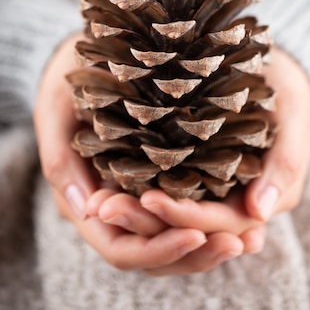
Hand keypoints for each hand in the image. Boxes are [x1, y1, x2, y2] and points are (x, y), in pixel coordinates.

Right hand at [34, 33, 263, 274]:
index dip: (157, 248)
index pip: (120, 247)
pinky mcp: (160, 180)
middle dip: (195, 253)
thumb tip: (84, 211)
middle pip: (153, 253)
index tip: (196, 234)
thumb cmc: (67, 77)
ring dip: (210, 243)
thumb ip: (59, 157)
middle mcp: (113, 209)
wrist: (86, 56)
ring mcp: (138, 197)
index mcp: (84, 200)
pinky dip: (213, 220)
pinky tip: (249, 214)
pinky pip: (185, 212)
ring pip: (172, 239)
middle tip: (239, 241)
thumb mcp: (55, 108)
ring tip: (253, 236)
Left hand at [120, 45, 309, 263]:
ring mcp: (212, 191)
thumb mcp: (296, 115)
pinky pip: (166, 193)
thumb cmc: (288, 85)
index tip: (148, 200)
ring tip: (97, 205)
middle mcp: (234, 203)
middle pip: (191, 228)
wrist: (274, 64)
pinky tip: (106, 187)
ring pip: (174, 218)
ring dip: (137, 217)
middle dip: (148, 222)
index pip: (222, 223)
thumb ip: (286, 163)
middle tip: (103, 208)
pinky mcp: (193, 173)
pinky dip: (138, 194)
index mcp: (263, 198)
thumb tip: (260, 214)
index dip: (186, 216)